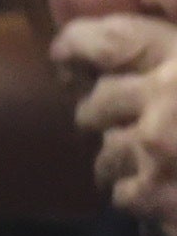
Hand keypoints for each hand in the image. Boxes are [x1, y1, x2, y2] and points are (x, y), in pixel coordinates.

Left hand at [57, 14, 176, 235]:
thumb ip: (174, 58)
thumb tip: (137, 69)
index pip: (106, 39)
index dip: (78, 46)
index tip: (69, 59)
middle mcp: (166, 95)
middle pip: (98, 101)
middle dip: (107, 115)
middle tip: (130, 126)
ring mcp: (157, 146)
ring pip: (105, 150)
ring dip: (123, 159)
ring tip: (158, 164)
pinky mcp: (155, 194)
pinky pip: (122, 193)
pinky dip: (140, 196)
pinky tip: (168, 196)